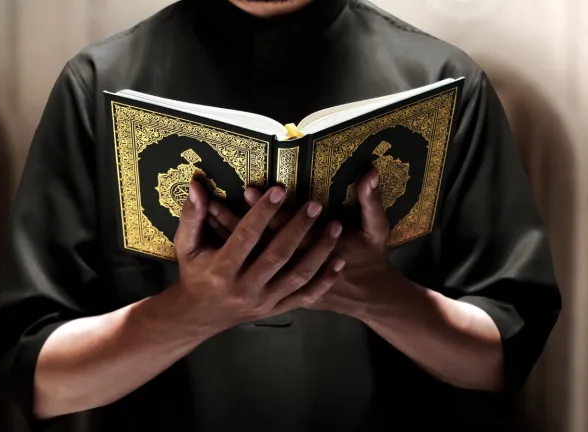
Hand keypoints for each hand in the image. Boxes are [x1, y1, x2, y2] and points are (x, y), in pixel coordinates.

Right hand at [171, 180, 344, 334]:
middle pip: (277, 255)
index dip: (263, 213)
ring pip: (297, 276)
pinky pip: (304, 297)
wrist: (198, 316)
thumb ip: (192, 215)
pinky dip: (324, 281)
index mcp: (220, 270)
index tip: (280, 190)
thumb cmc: (194, 272)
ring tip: (335, 227)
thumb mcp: (186, 245)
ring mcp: (263, 302)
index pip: (246, 237)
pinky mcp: (275, 310)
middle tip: (316, 204)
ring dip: (320, 252)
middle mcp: (244, 289)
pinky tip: (339, 262)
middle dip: (299, 228)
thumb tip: (195, 184)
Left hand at [219, 169, 414, 320]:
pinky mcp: (283, 284)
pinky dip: (239, 253)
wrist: (370, 295)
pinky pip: (253, 267)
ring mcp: (290, 279)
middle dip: (238, 220)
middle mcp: (299, 265)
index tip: (251, 189)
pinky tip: (218, 235)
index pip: (286, 228)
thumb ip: (372, 201)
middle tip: (215, 199)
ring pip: (252, 256)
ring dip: (231, 234)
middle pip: (261, 242)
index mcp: (319, 248)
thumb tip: (371, 172)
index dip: (268, 209)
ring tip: (210, 212)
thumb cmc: (374, 257)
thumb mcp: (378, 228)